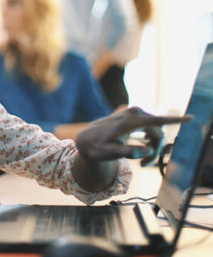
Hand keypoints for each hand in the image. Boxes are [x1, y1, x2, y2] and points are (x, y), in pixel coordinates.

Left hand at [75, 106, 190, 164]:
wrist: (87, 139)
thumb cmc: (98, 147)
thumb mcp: (111, 153)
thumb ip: (129, 152)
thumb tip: (147, 151)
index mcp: (129, 122)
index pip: (157, 120)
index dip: (175, 120)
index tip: (191, 118)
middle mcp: (133, 113)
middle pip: (158, 132)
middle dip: (156, 149)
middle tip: (145, 165)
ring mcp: (133, 112)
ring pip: (155, 131)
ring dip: (153, 146)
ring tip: (142, 162)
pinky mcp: (133, 115)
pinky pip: (150, 127)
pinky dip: (149, 140)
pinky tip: (142, 150)